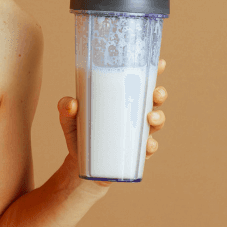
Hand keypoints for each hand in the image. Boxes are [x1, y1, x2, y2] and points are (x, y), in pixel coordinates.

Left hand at [58, 58, 168, 182]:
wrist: (79, 164)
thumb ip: (66, 108)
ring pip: (156, 123)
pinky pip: (148, 149)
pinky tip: (147, 144)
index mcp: (120, 100)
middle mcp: (132, 115)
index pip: (139, 82)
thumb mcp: (68, 118)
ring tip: (151, 118)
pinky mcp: (134, 153)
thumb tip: (71, 104)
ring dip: (159, 118)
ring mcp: (136, 134)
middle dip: (159, 94)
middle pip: (153, 101)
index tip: (160, 63)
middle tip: (156, 93)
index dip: (152, 71)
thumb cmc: (78, 133)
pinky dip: (150, 146)